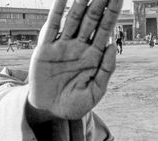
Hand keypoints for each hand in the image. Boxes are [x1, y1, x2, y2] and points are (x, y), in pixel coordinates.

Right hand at [28, 0, 122, 119]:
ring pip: (73, 18)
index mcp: (94, 56)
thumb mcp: (95, 91)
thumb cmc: (75, 104)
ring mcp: (62, 46)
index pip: (105, 29)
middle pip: (91, 19)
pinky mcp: (45, 49)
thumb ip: (106, 70)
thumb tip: (112, 46)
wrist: (50, 112)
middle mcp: (79, 47)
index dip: (112, 12)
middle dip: (99, 1)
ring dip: (81, 2)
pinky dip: (56, 11)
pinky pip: (51, 26)